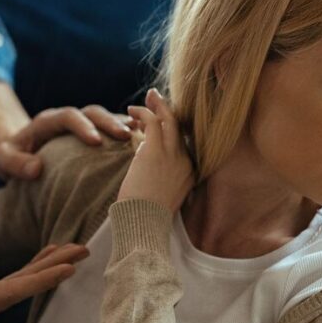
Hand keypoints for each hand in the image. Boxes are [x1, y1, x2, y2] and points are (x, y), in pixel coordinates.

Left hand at [0, 104, 133, 180]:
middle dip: (110, 122)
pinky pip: (113, 128)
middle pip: (92, 112)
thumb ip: (14, 163)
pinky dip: (128, 132)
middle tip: (127, 136)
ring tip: (143, 135)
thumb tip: (36, 169)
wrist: (17, 151)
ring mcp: (82, 124)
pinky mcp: (93, 133)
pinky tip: (144, 142)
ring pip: (107, 117)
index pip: (67, 116)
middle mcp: (68, 119)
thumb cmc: (10, 157)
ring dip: (124, 124)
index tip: (96, 142)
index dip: (82, 126)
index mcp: (47, 121)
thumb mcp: (2, 160)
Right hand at [0, 234, 87, 322]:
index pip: (14, 289)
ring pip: (18, 290)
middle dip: (54, 270)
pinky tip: (38, 261)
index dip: (43, 277)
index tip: (70, 265)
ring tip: (68, 252)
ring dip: (43, 271)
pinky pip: (8, 290)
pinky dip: (27, 275)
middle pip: (24, 289)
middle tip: (84, 249)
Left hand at [117, 88, 193, 211]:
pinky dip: (143, 112)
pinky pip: (152, 121)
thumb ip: (157, 175)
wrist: (144, 224)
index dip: (171, 128)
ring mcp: (172, 155)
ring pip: (169, 119)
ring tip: (147, 98)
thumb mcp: (159, 195)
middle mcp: (186, 161)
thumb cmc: (145, 216)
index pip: (183, 142)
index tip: (158, 121)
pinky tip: (132, 112)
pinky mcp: (155, 151)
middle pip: (180, 127)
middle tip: (157, 98)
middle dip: (169, 110)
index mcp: (190, 173)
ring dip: (157, 106)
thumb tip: (143, 159)